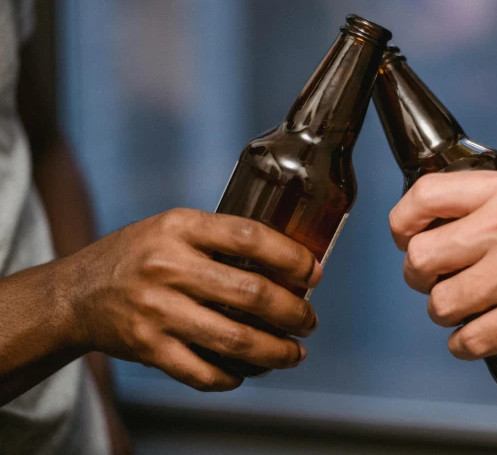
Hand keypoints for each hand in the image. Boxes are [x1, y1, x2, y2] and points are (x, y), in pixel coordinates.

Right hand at [60, 208, 320, 390]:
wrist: (76, 294)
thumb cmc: (139, 255)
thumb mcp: (174, 227)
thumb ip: (221, 238)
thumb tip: (288, 263)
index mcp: (180, 227)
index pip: (249, 237)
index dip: (290, 256)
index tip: (313, 272)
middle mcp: (167, 266)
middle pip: (251, 293)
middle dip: (293, 312)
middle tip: (309, 320)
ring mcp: (156, 310)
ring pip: (235, 338)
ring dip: (276, 350)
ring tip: (295, 352)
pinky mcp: (148, 348)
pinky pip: (203, 372)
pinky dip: (234, 376)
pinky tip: (249, 370)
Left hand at [389, 170, 496, 360]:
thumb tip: (449, 219)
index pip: (424, 196)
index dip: (403, 222)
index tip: (406, 237)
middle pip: (420, 257)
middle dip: (419, 276)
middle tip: (436, 280)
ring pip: (439, 305)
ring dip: (447, 313)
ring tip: (468, 309)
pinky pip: (468, 340)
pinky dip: (467, 344)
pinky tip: (482, 335)